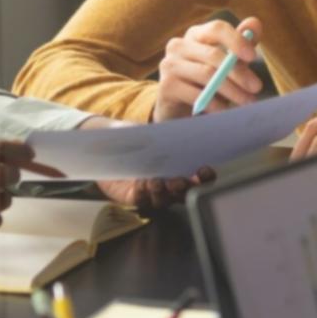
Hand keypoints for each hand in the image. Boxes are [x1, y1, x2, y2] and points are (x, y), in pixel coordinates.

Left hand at [78, 116, 217, 208]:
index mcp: (181, 171)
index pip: (200, 180)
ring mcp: (153, 194)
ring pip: (163, 200)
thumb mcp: (157, 133)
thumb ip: (174, 131)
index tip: (203, 169)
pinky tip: (142, 182)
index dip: (205, 179)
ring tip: (157, 181)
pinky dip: (143, 191)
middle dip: (183, 188)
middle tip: (179, 181)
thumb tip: (195, 117)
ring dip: (162, 192)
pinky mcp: (134, 197)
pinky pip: (141, 199)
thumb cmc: (140, 140)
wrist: (111, 149)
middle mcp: (170, 186)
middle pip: (183, 194)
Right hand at [154, 17, 263, 121]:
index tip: (253, 56)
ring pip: (207, 74)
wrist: (179, 110)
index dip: (236, 40)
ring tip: (247, 102)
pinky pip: (196, 94)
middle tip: (257, 87)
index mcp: (195, 34)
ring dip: (231, 90)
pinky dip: (215, 104)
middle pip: (213, 54)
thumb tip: (255, 23)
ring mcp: (169, 64)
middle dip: (238, 72)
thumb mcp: (227, 63)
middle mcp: (178, 45)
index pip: (216, 28)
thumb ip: (241, 44)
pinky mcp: (166, 86)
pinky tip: (225, 111)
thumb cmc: (207, 82)